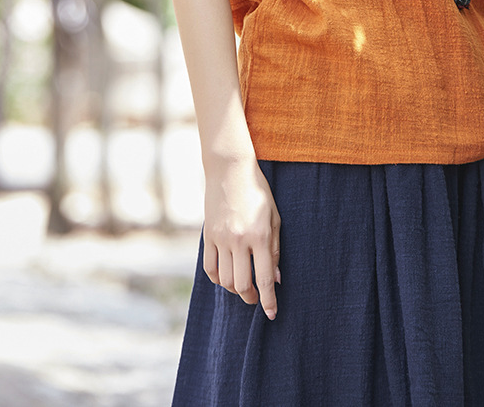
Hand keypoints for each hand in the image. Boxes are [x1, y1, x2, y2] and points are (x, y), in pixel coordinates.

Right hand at [203, 158, 280, 319]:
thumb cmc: (258, 191)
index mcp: (259, 235)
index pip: (264, 278)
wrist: (230, 170)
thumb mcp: (274, 217)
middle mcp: (238, 240)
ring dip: (235, 289)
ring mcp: (220, 238)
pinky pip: (210, 268)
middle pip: (241, 284)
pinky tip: (226, 276)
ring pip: (224, 280)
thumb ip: (275, 249)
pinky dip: (218, 278)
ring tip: (243, 286)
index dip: (268, 300)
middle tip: (256, 297)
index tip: (273, 314)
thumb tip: (275, 279)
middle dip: (251, 297)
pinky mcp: (207, 236)